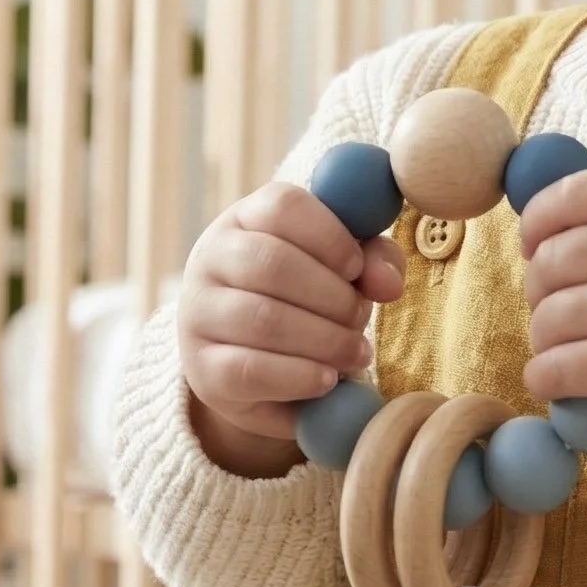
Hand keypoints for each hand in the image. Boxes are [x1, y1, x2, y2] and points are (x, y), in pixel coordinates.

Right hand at [179, 181, 405, 474]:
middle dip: (333, 297)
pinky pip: (251, 370)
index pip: (282, 206)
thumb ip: (372, 262)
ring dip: (326, 340)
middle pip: (272, 264)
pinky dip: (301, 376)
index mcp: (245, 220)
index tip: (356, 269)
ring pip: (263, 319)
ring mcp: (199, 315)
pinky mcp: (203, 371)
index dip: (331, 237)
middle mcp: (210, 259)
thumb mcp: (342, 270)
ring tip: (355, 353)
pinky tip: (327, 379)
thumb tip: (387, 282)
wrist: (255, 368)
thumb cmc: (307, 300)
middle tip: (360, 318)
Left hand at [519, 171, 586, 450]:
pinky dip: (545, 377)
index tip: (533, 245)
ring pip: (548, 317)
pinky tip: (557, 380)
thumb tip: (542, 220)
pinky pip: (554, 367)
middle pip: (551, 260)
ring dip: (547, 338)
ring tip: (571, 348)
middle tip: (561, 309)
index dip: (539, 220)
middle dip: (542, 289)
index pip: (574, 194)